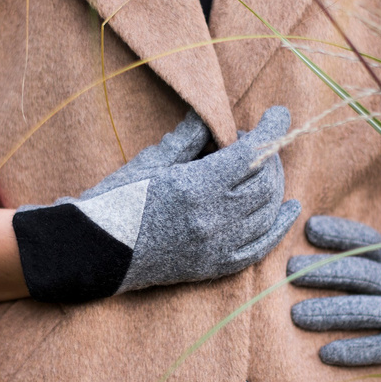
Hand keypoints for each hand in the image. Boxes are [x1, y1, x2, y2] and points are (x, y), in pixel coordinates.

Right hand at [13, 107, 300, 302]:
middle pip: (266, 182)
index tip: (278, 114)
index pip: (252, 153)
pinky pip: (258, 248)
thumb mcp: (149, 163)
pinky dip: (277, 227)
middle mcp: (211, 219)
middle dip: (271, 156)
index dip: (271, 129)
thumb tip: (209, 116)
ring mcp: (214, 247)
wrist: (91, 251)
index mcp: (195, 187)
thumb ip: (186, 140)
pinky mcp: (212, 267)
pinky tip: (289, 209)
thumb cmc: (114, 202)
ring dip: (275, 186)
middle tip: (259, 142)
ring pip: (267, 212)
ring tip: (266, 168)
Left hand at [287, 215, 380, 381]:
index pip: (369, 241)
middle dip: (325, 271)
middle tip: (290, 271)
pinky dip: (354, 351)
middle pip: (362, 273)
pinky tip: (326, 354)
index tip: (310, 228)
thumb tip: (316, 231)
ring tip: (297, 316)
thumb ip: (367, 260)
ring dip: (330, 312)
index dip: (341, 232)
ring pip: (367, 310)